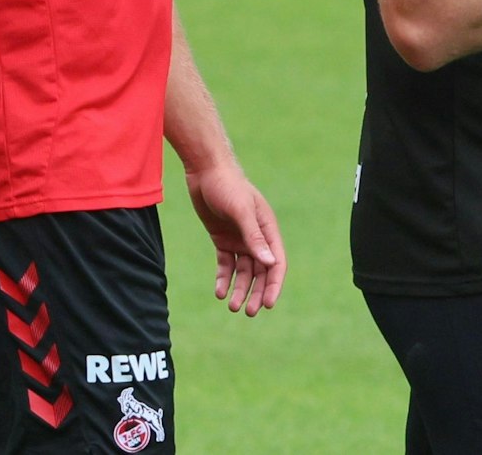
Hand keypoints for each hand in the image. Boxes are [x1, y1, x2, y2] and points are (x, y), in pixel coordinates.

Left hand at [184, 164, 285, 316]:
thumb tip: (270, 264)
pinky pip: (226, 264)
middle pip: (261, 271)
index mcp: (268, 229)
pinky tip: (219, 292)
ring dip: (240, 289)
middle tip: (248, 311)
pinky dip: (224, 279)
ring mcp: (239, 239)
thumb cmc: (227, 186)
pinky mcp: (222, 239)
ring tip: (232, 306)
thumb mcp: (241, 211)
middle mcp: (256, 236)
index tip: (267, 304)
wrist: (205, 170)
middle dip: (256, 292)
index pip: (276, 262)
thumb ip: (254, 237)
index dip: (274, 285)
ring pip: (243, 271)